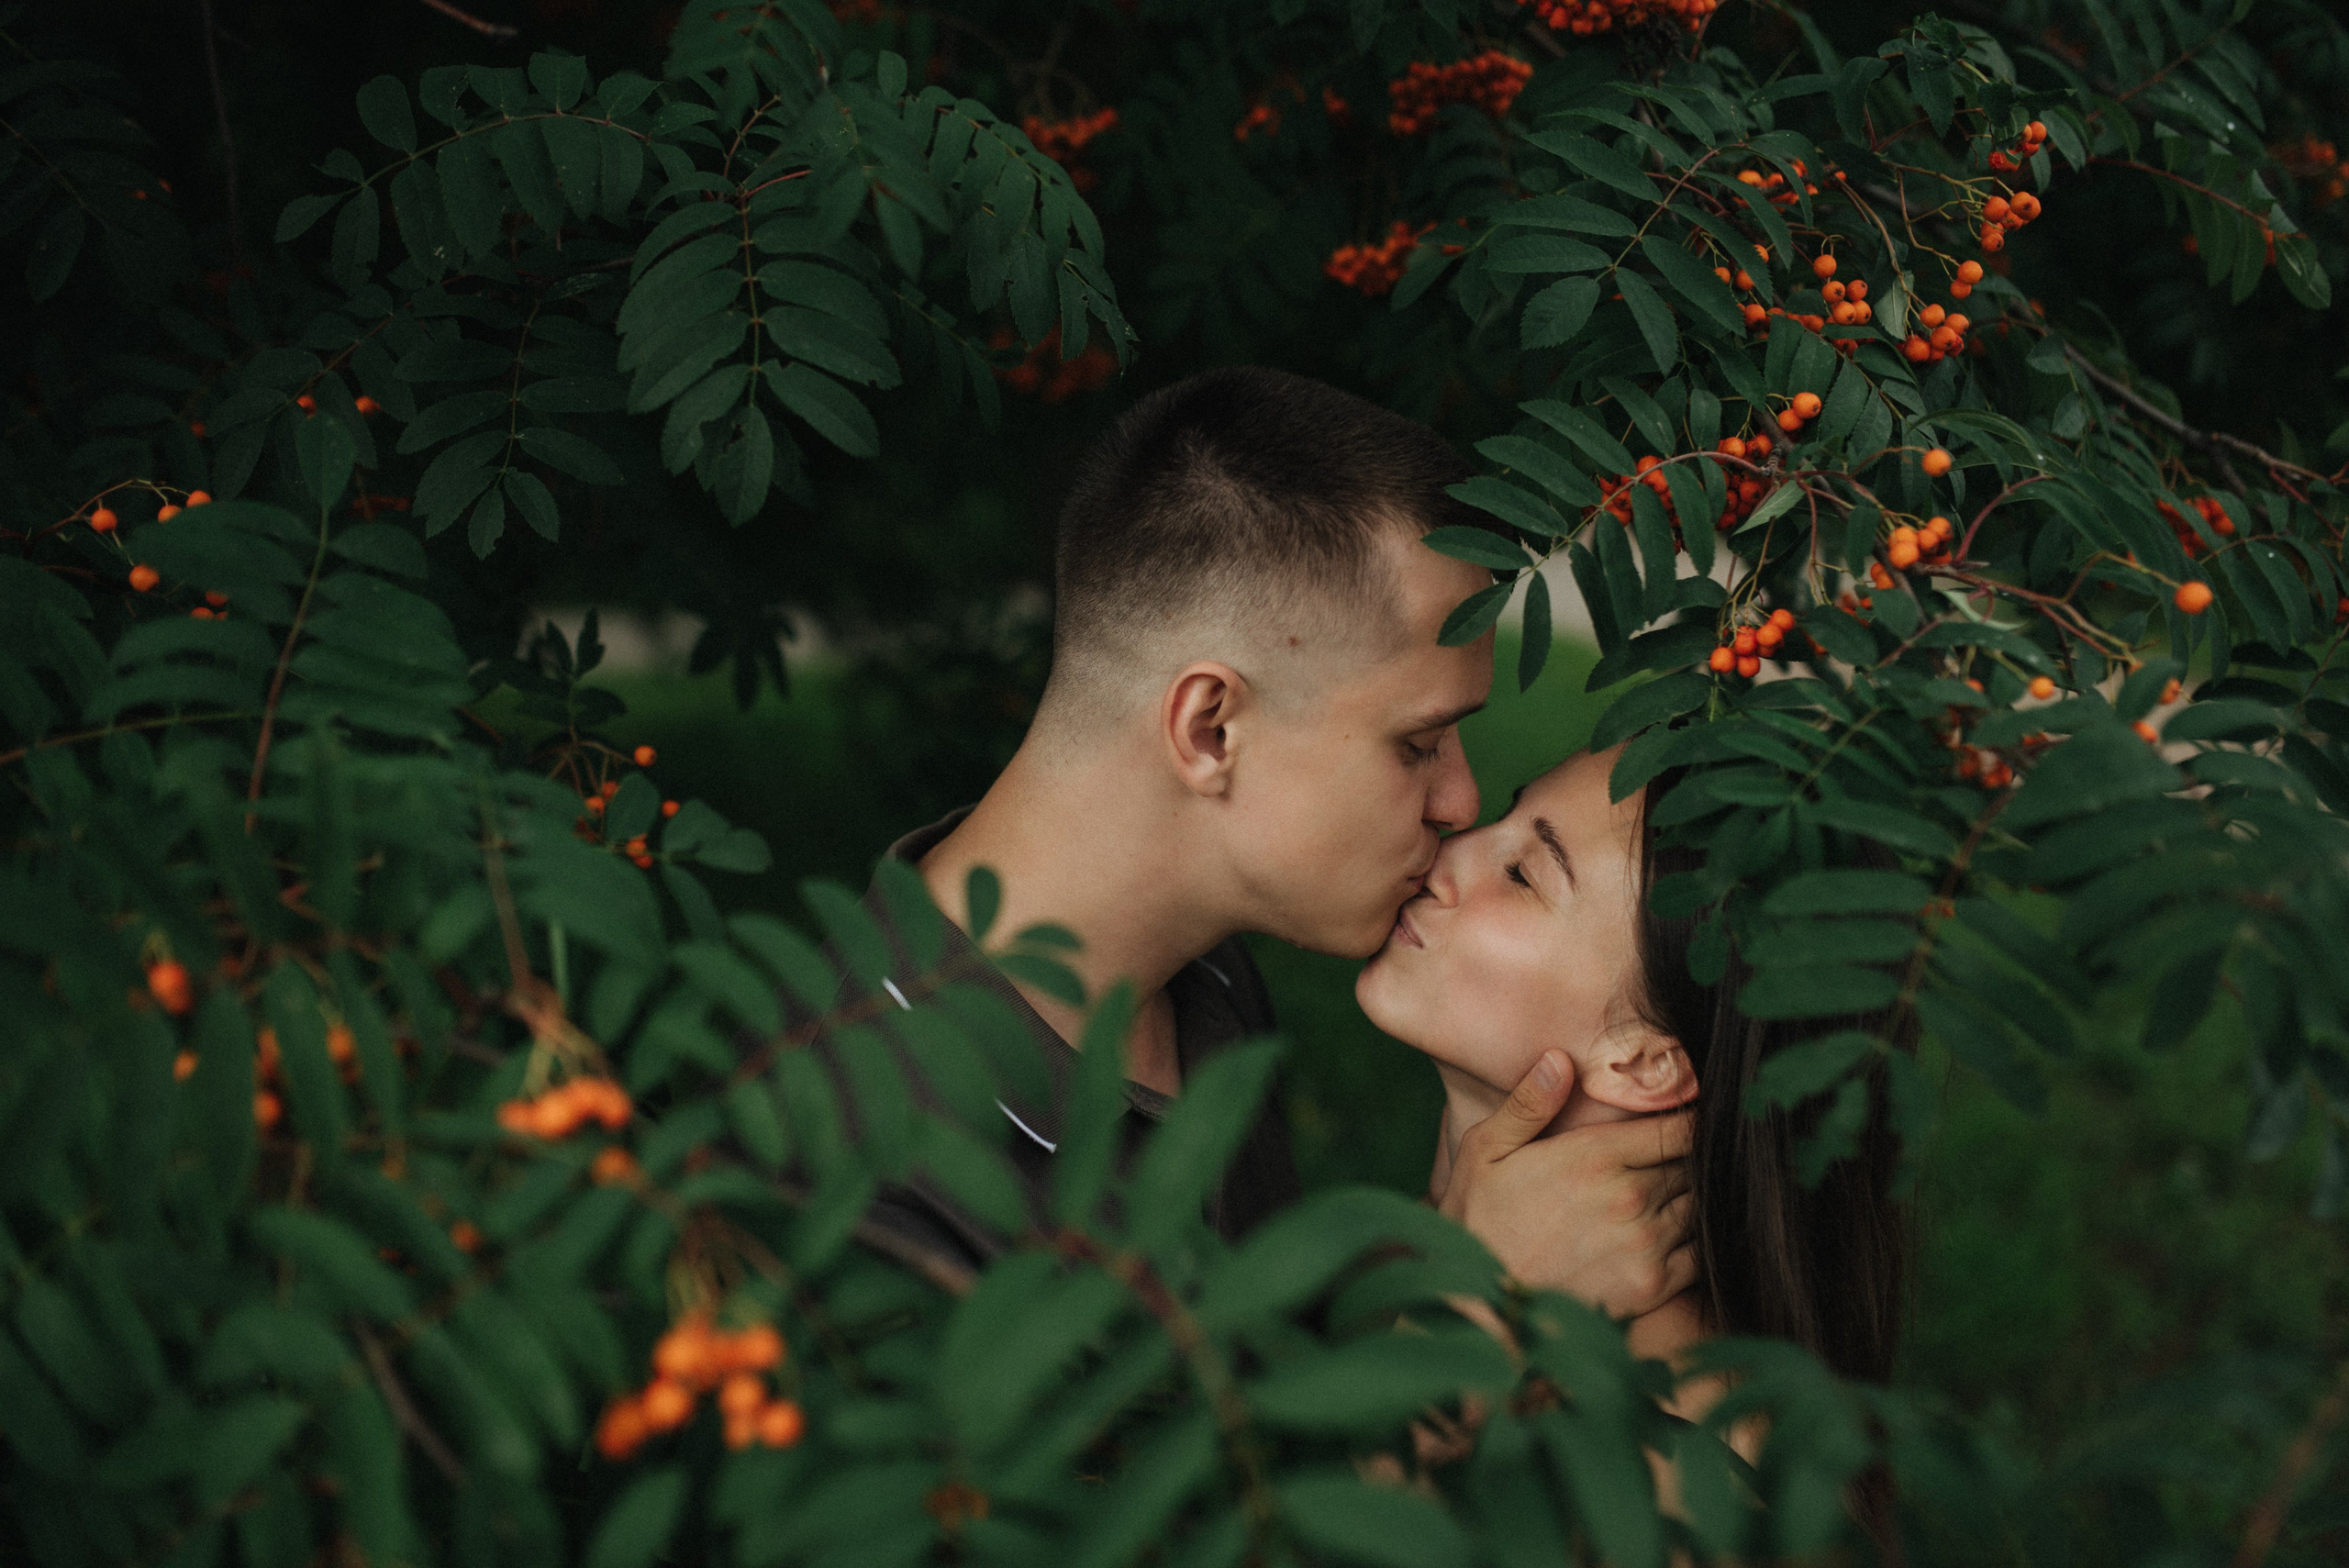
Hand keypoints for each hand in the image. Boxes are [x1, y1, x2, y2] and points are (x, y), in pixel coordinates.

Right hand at [1437, 1049, 1695, 1317]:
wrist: (1482, 1309)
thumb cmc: (1477, 1223)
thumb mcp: (1485, 1152)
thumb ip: (1528, 1104)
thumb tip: (1560, 1059)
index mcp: (1596, 1156)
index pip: (1677, 1126)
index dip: (1687, 1118)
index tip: (1683, 1117)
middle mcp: (1631, 1197)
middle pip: (1693, 1164)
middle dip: (1686, 1158)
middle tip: (1672, 1158)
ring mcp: (1646, 1245)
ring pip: (1700, 1206)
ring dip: (1691, 1198)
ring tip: (1669, 1195)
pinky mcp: (1651, 1286)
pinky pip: (1699, 1254)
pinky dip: (1695, 1241)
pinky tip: (1670, 1235)